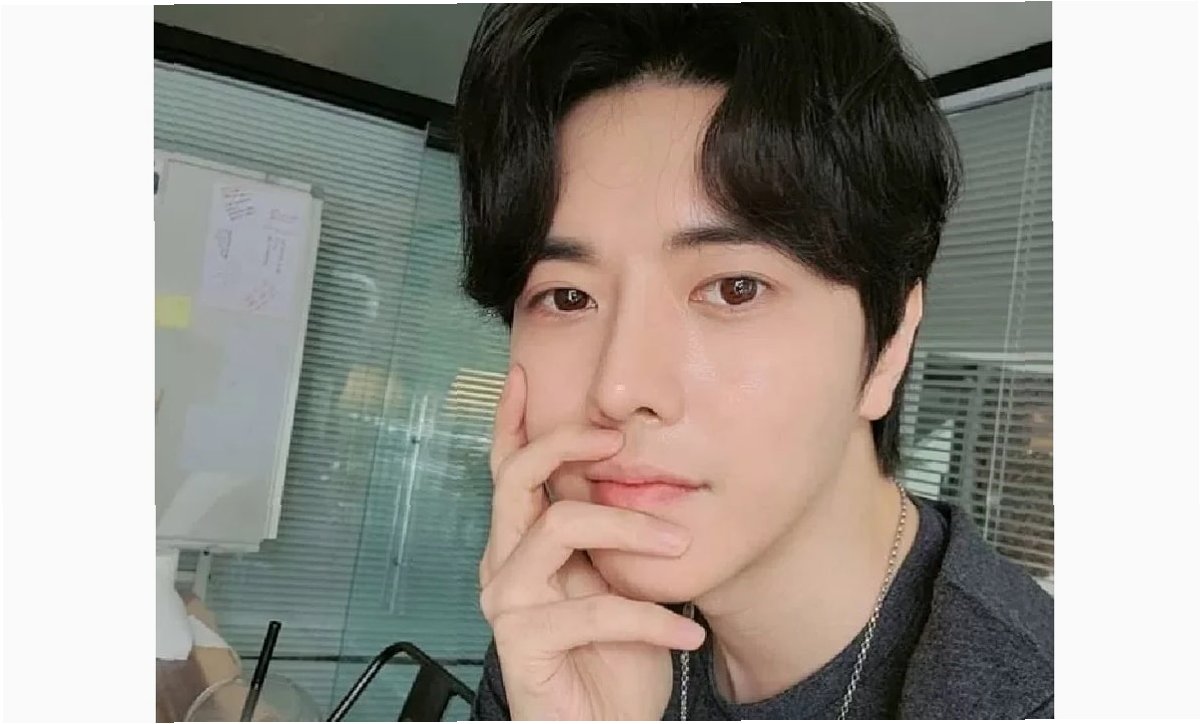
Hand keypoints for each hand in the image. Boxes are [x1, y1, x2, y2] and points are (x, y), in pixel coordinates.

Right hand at [478, 364, 704, 719]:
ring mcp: (506, 604)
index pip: (507, 469)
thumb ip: (612, 531)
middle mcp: (502, 566)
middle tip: (620, 437)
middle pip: (516, 478)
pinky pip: (594, 611)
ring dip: (628, 527)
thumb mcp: (619, 580)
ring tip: (679, 543)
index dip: (512, 420)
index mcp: (521, 545)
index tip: (523, 371)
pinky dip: (651, 619)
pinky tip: (689, 633)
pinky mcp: (522, 644)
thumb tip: (639, 470)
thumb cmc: (614, 659)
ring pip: (558, 528)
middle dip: (567, 443)